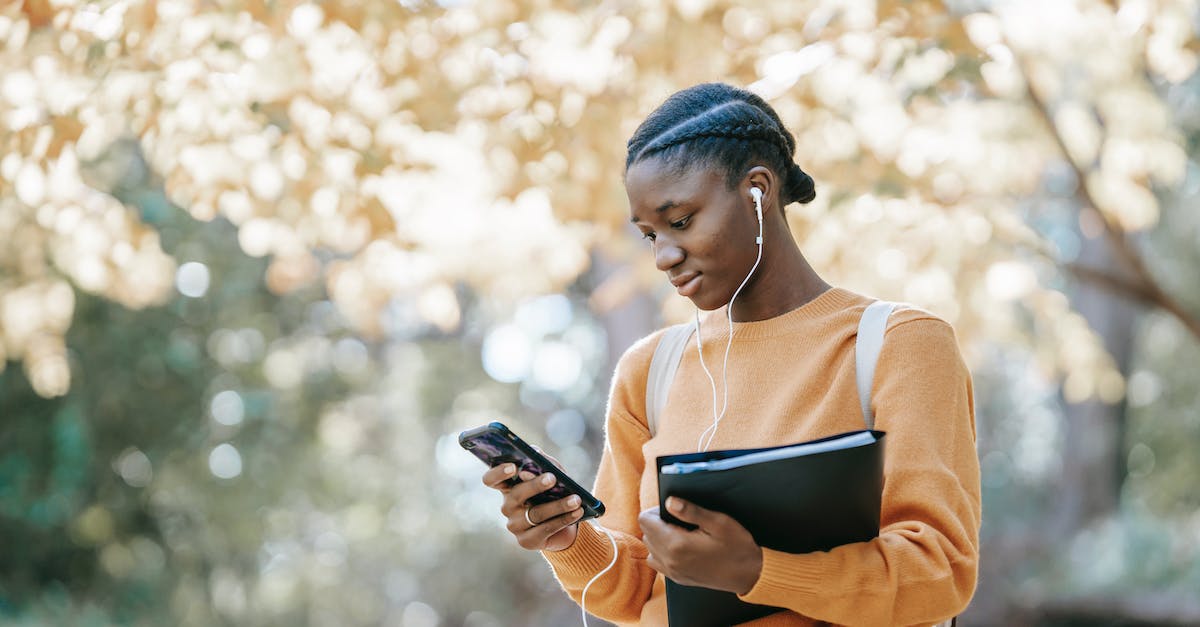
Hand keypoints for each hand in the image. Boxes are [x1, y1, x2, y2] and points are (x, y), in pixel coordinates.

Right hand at [481, 459, 583, 551]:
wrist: (565, 522)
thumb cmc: (554, 492)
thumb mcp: (551, 472)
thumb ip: (542, 461)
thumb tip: (535, 452)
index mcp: (507, 487)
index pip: (491, 479)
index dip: (498, 473)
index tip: (513, 466)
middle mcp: (507, 506)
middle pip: (516, 495)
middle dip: (535, 485)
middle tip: (552, 478)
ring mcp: (515, 525)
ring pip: (535, 513)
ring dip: (559, 505)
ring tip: (576, 499)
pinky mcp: (527, 541)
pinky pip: (546, 529)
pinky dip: (564, 519)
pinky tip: (577, 512)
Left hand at [638, 497, 762, 594]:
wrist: (750, 574)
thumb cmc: (737, 547)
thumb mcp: (718, 522)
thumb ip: (691, 511)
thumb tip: (669, 501)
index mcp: (676, 544)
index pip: (645, 521)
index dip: (655, 510)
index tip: (673, 509)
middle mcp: (670, 561)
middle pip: (646, 534)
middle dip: (657, 523)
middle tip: (680, 519)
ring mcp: (673, 572)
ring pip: (650, 549)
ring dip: (658, 538)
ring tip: (680, 533)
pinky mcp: (678, 579)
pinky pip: (658, 562)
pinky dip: (663, 552)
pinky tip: (681, 547)